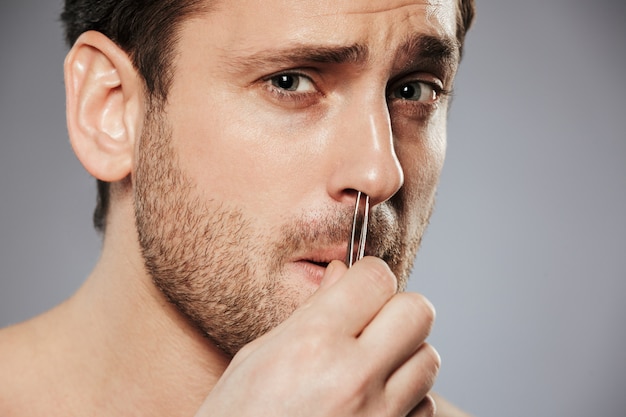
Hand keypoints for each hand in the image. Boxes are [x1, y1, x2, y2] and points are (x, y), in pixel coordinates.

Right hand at [195, 257, 439, 416]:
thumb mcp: (257, 357)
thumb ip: (309, 312)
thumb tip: (342, 275)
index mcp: (312, 343)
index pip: (377, 278)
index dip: (369, 276)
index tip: (360, 288)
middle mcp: (353, 378)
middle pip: (418, 312)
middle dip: (397, 309)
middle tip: (371, 323)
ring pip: (428, 358)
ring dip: (405, 355)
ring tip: (370, 367)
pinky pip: (425, 405)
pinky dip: (407, 398)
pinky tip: (372, 402)